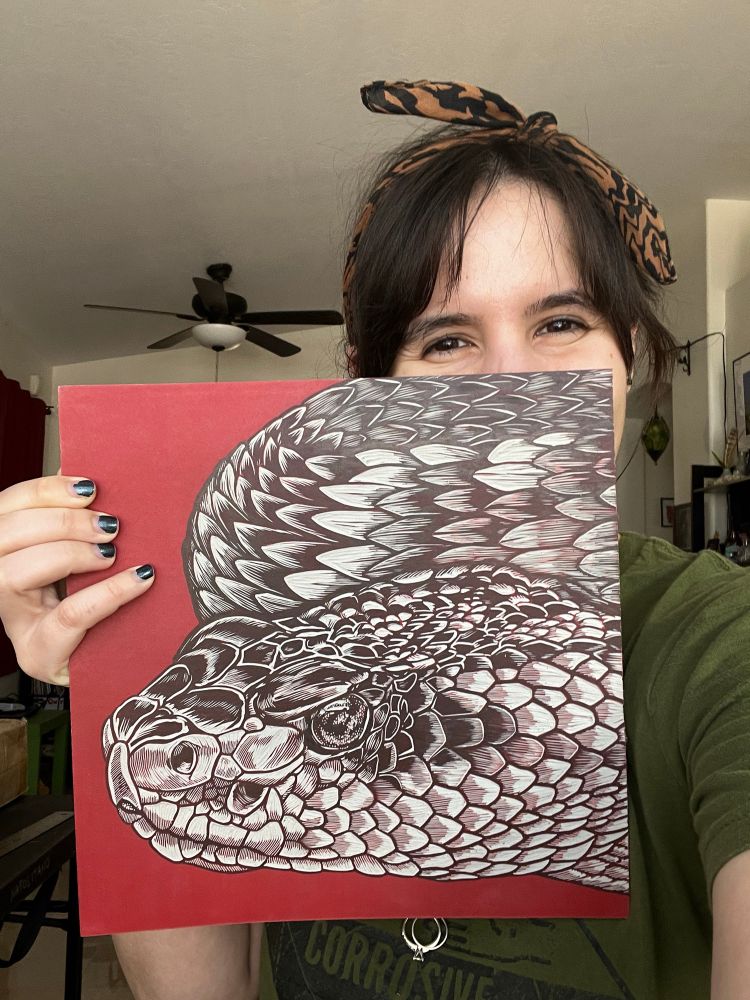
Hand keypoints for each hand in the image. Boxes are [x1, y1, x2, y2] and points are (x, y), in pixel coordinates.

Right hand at [0, 475, 154, 685]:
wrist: (117, 662)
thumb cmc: (104, 604)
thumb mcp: (85, 558)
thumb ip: (80, 525)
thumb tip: (97, 483)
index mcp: (5, 553)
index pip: (4, 510)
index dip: (43, 492)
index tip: (89, 488)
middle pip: (3, 537)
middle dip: (59, 522)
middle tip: (110, 525)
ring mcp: (15, 625)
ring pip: (13, 574)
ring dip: (68, 553)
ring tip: (112, 552)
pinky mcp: (39, 655)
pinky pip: (68, 615)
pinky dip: (108, 592)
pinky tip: (141, 578)